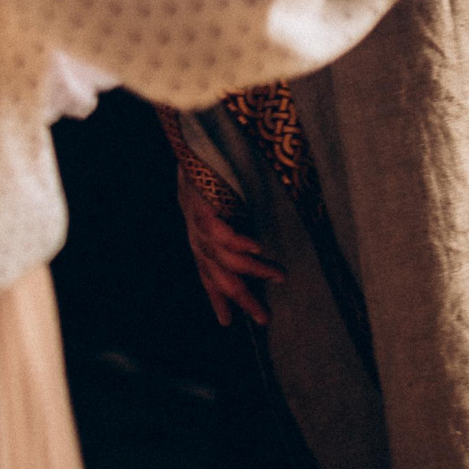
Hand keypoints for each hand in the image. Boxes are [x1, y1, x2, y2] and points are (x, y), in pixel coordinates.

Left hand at [175, 174, 282, 325]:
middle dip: (242, 299)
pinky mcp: (201, 207)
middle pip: (219, 277)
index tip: (226, 323)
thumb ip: (233, 230)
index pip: (207, 276)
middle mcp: (196, 237)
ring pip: (225, 258)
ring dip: (254, 270)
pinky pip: (221, 231)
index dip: (216, 299)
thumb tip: (262, 249)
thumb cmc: (208, 179)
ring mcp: (197, 223)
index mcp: (198, 240)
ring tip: (280, 276)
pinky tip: (258, 248)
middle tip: (265, 318)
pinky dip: (240, 242)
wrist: (188, 146)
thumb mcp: (217, 211)